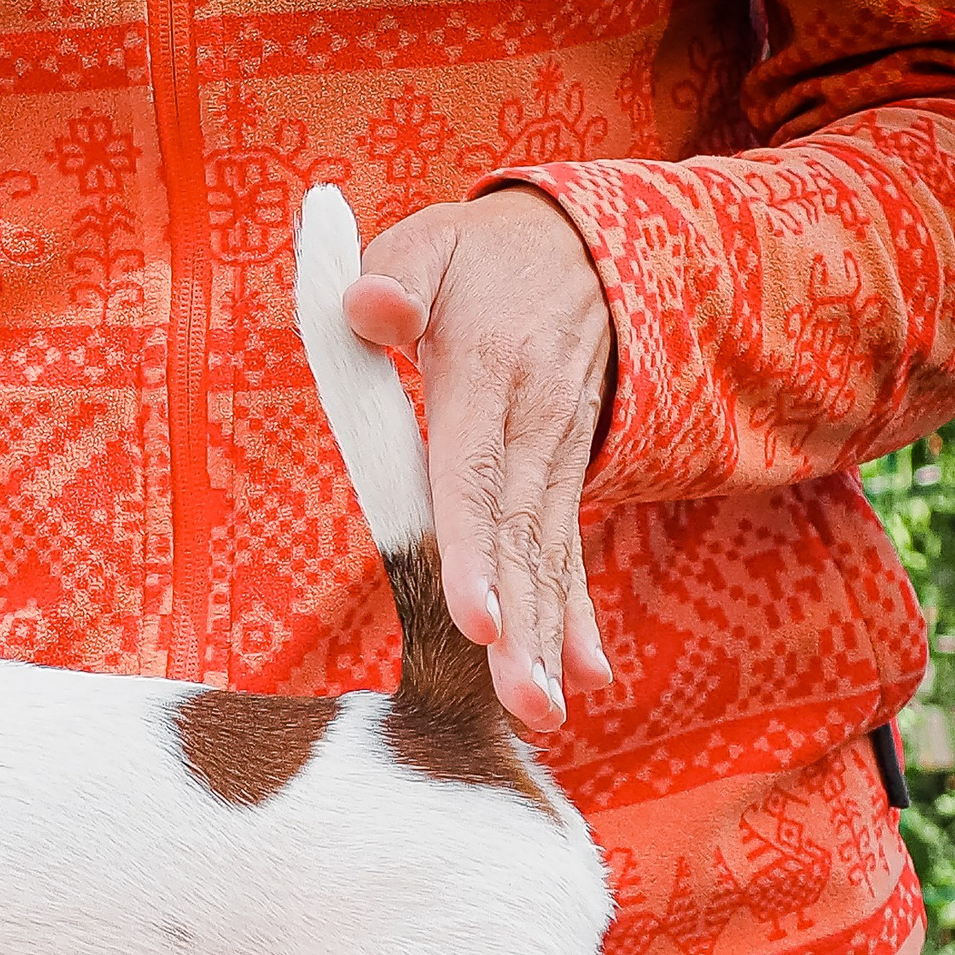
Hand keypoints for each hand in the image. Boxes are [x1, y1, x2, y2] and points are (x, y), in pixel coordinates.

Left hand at [342, 186, 616, 732]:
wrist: (587, 251)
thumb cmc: (481, 256)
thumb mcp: (432, 241)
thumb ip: (393, 274)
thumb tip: (367, 310)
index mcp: (489, 373)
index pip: (476, 475)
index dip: (474, 553)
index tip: (477, 623)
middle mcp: (532, 426)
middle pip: (519, 539)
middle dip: (523, 629)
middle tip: (523, 705)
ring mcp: (556, 459)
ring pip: (548, 559)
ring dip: (548, 641)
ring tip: (542, 714)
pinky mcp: (563, 480)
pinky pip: (569, 555)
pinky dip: (578, 617)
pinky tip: (586, 678)